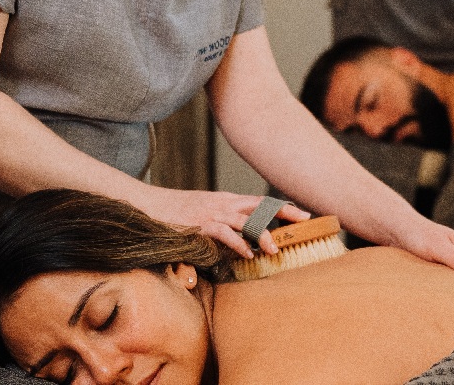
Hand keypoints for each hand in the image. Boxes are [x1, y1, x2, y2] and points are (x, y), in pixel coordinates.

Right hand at [136, 188, 310, 258]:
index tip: (304, 214)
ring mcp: (212, 213)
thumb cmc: (178, 212)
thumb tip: (244, 241)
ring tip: (275, 249)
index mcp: (228, 200)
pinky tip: (247, 254)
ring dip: (261, 234)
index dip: (283, 207)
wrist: (149, 204)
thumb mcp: (206, 213)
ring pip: (244, 220)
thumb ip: (226, 224)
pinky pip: (222, 234)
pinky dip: (236, 244)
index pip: (261, 202)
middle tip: (304, 222)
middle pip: (259, 206)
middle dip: (283, 213)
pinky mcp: (199, 225)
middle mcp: (224, 204)